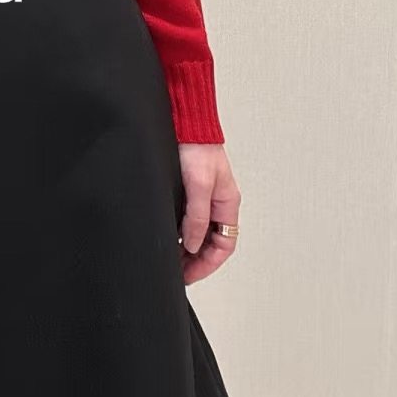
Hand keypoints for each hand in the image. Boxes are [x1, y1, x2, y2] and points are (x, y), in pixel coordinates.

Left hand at [176, 143, 238, 284]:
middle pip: (211, 243)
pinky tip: (169, 238)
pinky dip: (180, 234)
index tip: (189, 275)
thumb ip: (197, 216)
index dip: (207, 264)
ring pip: (199, 234)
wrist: (184, 122)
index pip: (224, 245)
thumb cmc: (197, 146)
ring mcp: (203, 198)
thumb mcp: (199, 184)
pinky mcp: (188, 191)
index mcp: (227, 203)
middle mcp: (217, 203)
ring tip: (171, 260)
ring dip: (188, 249)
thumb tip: (194, 245)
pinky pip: (188, 221)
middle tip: (177, 273)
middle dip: (196, 261)